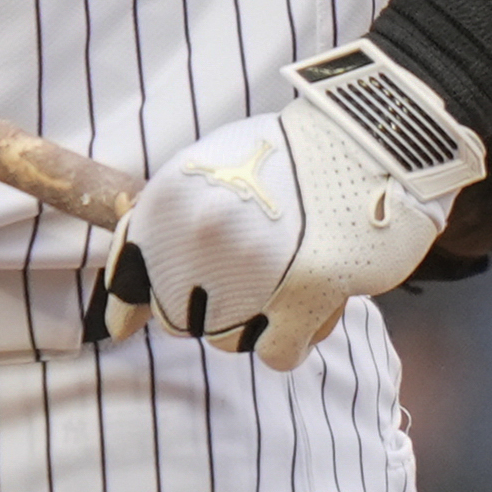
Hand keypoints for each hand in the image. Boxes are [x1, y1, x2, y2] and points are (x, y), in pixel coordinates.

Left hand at [92, 47, 480, 370]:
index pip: (127, 277)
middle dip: (208, 305)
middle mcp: (201, 236)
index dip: (127, 307)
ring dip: (253, 321)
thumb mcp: (209, 170)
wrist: (368, 137)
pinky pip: (277, 354)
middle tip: (246, 275)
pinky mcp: (305, 295)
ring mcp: (252, 269)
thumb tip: (122, 311)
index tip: (125, 326)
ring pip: (227, 341)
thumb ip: (167, 230)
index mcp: (171, 200)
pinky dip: (293, 336)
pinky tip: (311, 301)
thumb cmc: (289, 157)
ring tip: (285, 275)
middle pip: (178, 319)